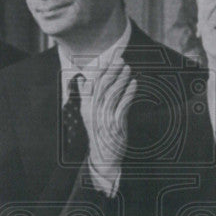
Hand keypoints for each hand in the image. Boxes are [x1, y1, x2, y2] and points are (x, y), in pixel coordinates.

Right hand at [86, 59, 136, 187]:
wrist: (102, 157)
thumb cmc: (97, 132)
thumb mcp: (88, 114)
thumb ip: (86, 96)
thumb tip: (81, 80)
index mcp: (87, 107)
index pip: (93, 84)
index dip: (102, 70)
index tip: (110, 58)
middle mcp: (94, 111)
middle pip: (103, 86)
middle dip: (112, 71)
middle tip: (121, 59)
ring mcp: (105, 118)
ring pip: (113, 94)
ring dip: (121, 79)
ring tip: (128, 69)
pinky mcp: (116, 125)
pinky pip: (123, 106)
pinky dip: (129, 93)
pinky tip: (134, 84)